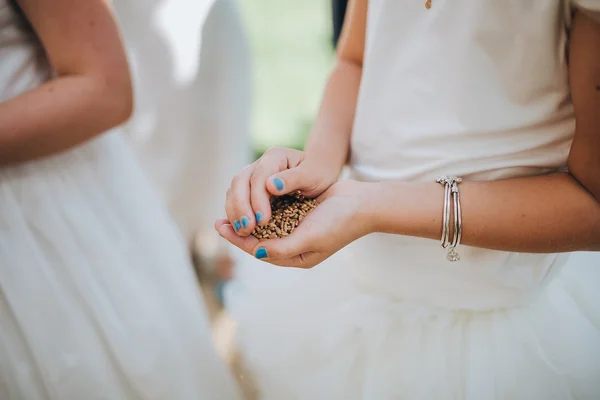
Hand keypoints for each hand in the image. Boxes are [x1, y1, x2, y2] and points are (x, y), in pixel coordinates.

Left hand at [215, 180, 373, 267]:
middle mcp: (295, 246)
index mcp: (297, 257)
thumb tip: (253, 250)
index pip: (260, 250)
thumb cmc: (339, 222)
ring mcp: (298, 229)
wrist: (362, 203)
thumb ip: (281, 247)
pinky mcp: (300, 214)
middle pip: (259, 241)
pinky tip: (250, 200)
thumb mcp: (309, 238)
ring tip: (230, 211)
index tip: (221, 227)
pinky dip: (261, 209)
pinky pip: (276, 214)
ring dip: (248, 219)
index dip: (238, 240)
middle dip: (240, 231)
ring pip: (266, 228)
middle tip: (218, 222)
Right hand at [222, 147, 340, 237]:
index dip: (257, 200)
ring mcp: (252, 174)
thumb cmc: (319, 173)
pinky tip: (239, 229)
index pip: (258, 177)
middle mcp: (259, 163)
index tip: (262, 220)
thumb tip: (271, 185)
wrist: (318, 170)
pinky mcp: (250, 187)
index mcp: (275, 157)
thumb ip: (293, 179)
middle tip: (247, 229)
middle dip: (240, 207)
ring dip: (234, 212)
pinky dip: (235, 213)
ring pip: (234, 190)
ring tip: (242, 232)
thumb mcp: (313, 175)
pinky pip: (236, 198)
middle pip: (240, 182)